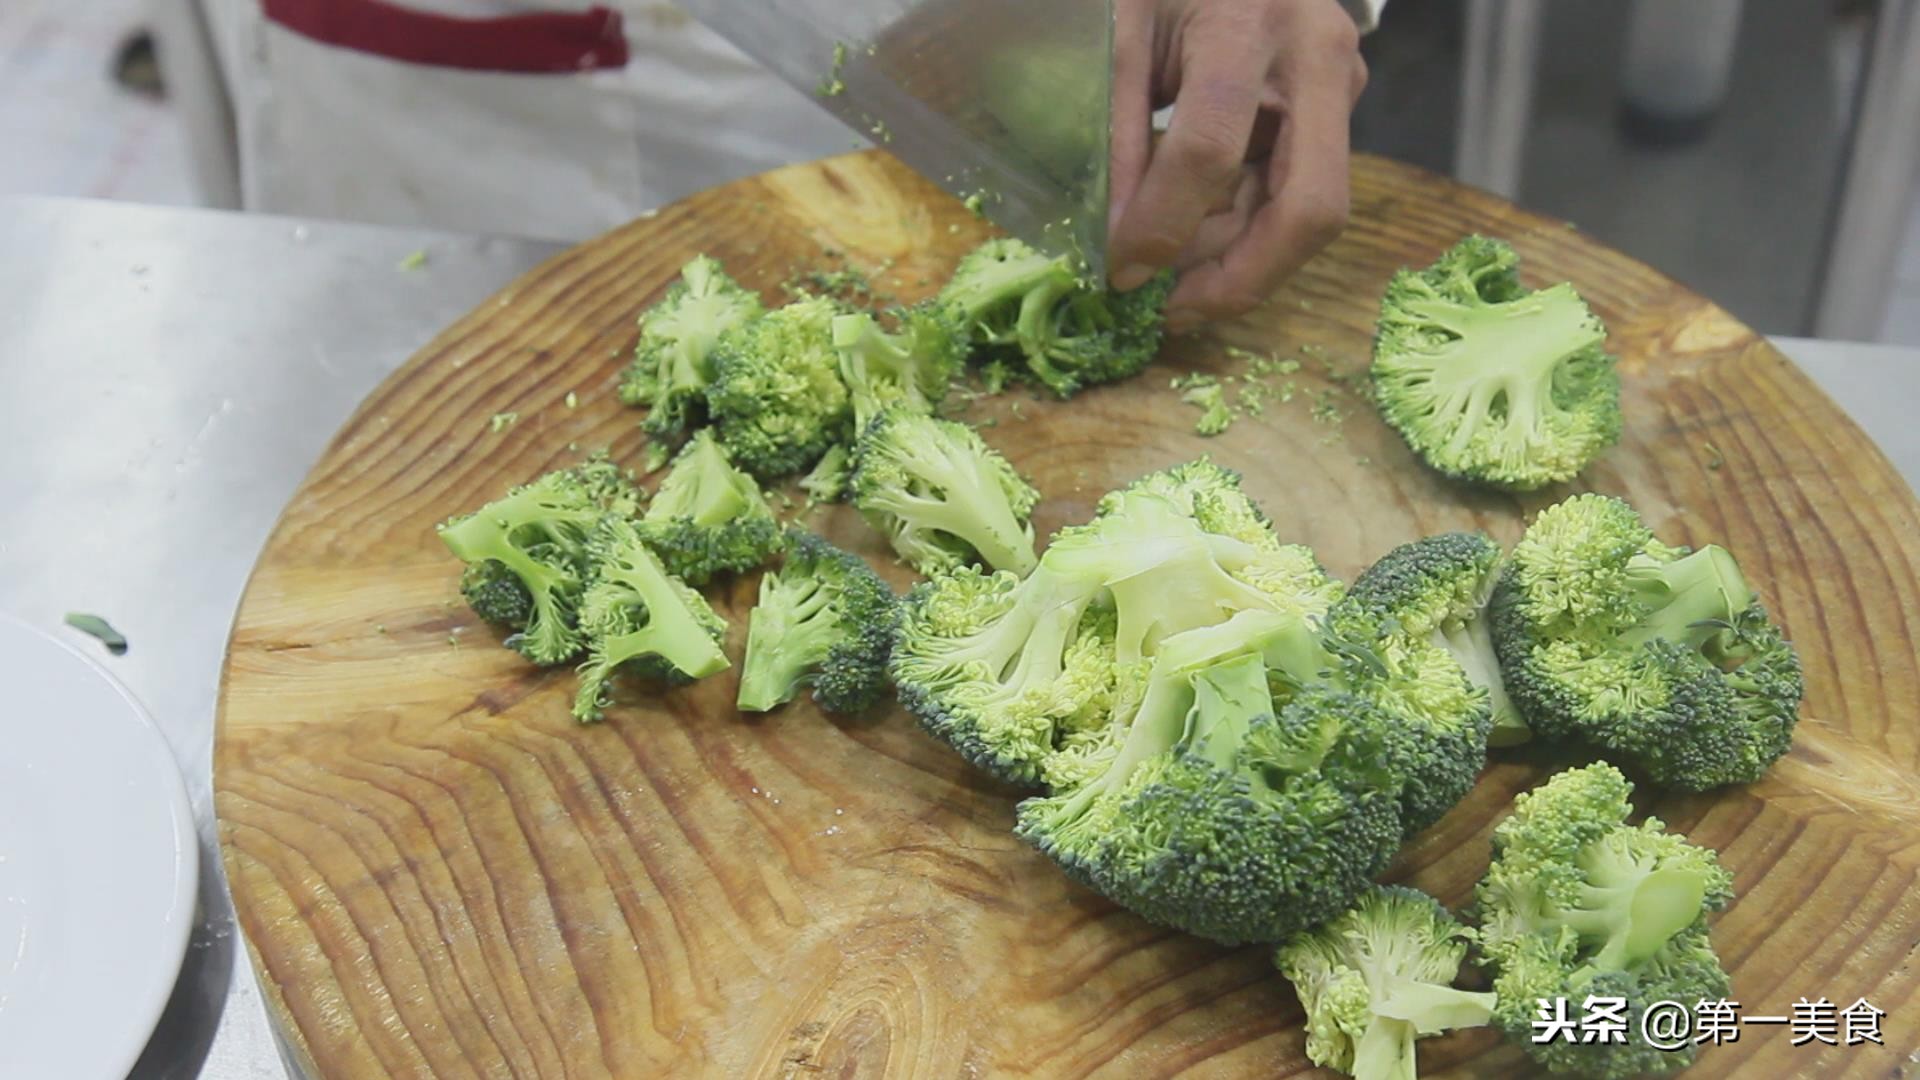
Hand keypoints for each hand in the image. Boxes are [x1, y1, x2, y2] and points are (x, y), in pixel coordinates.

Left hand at [1108, 0, 1367, 331]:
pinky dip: (1245, 225)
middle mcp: (1317, 57)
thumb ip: (1117, 132)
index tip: (1122, 271)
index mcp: (1249, 24)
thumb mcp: (1121, 33)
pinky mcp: (1338, 109)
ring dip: (1237, 257)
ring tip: (1169, 268)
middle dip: (1242, 277)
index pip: (1212, 148)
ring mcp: (1340, 85)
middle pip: (1308, 205)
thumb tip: (1119, 244)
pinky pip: (1296, 191)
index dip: (1164, 222)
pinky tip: (1195, 233)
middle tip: (1175, 311)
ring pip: (1306, 211)